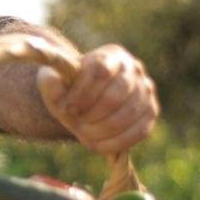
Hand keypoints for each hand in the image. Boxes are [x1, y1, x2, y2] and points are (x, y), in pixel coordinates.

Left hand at [35, 44, 158, 153]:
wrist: (87, 102)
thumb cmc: (70, 89)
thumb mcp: (54, 82)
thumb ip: (50, 81)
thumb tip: (52, 80)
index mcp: (110, 56)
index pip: (100, 71)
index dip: (82, 93)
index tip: (67, 108)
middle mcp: (134, 69)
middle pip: (116, 95)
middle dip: (91, 114)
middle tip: (75, 122)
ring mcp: (146, 91)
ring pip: (127, 115)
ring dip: (101, 129)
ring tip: (83, 132)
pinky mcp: (150, 113)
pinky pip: (138, 131)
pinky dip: (115, 142)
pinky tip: (96, 143)